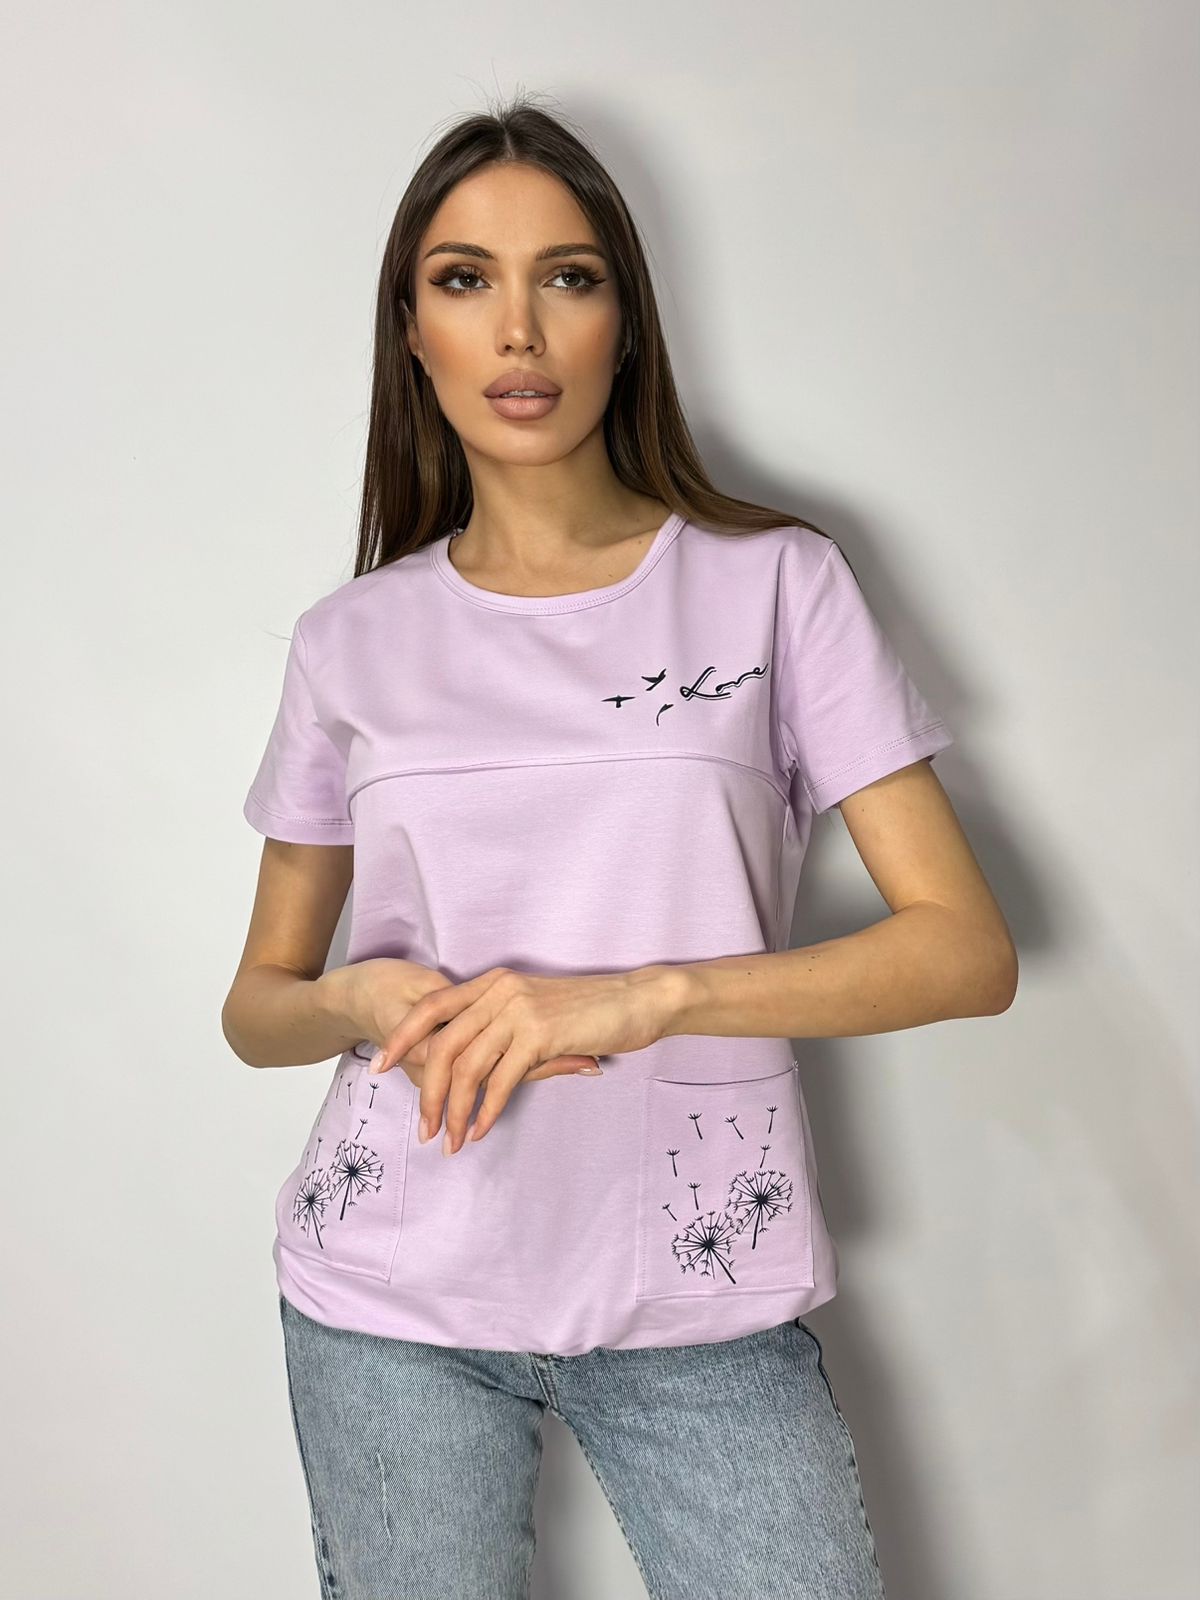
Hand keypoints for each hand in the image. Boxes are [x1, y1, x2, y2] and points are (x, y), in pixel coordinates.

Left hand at [369, 964, 672, 1154]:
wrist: (638, 1000)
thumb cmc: (594, 1009)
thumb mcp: (538, 1009)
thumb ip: (507, 1028)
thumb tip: (482, 1062)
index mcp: (494, 983)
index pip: (433, 1007)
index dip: (403, 1037)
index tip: (380, 1064)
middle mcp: (499, 992)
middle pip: (444, 1046)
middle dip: (426, 1092)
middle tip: (422, 1129)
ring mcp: (517, 1012)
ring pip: (467, 1068)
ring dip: (453, 1111)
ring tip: (449, 1141)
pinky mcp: (539, 1035)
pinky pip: (500, 1081)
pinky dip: (485, 1111)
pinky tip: (479, 1131)